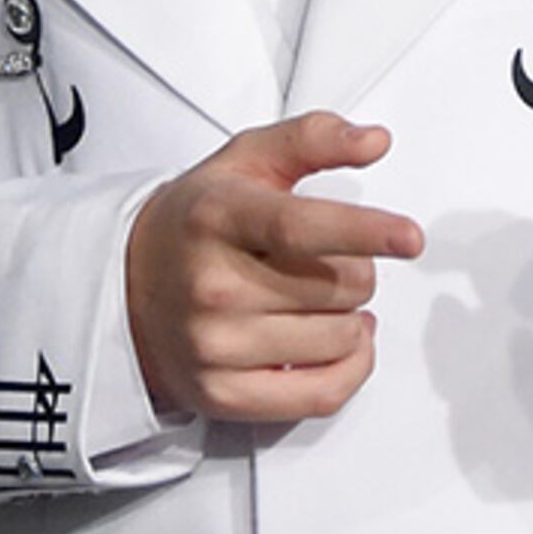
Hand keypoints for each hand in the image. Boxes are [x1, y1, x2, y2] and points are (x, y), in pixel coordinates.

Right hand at [123, 112, 423, 423]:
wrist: (124, 285)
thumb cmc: (196, 221)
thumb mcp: (246, 160)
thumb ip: (313, 138)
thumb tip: (374, 141)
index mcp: (218, 218)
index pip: (299, 228)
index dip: (364, 231)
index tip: (408, 237)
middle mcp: (212, 285)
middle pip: (336, 286)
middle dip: (356, 270)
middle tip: (326, 261)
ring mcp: (215, 346)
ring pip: (340, 338)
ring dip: (353, 316)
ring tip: (322, 299)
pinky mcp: (223, 395)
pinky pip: (323, 394)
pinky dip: (352, 367)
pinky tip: (343, 340)